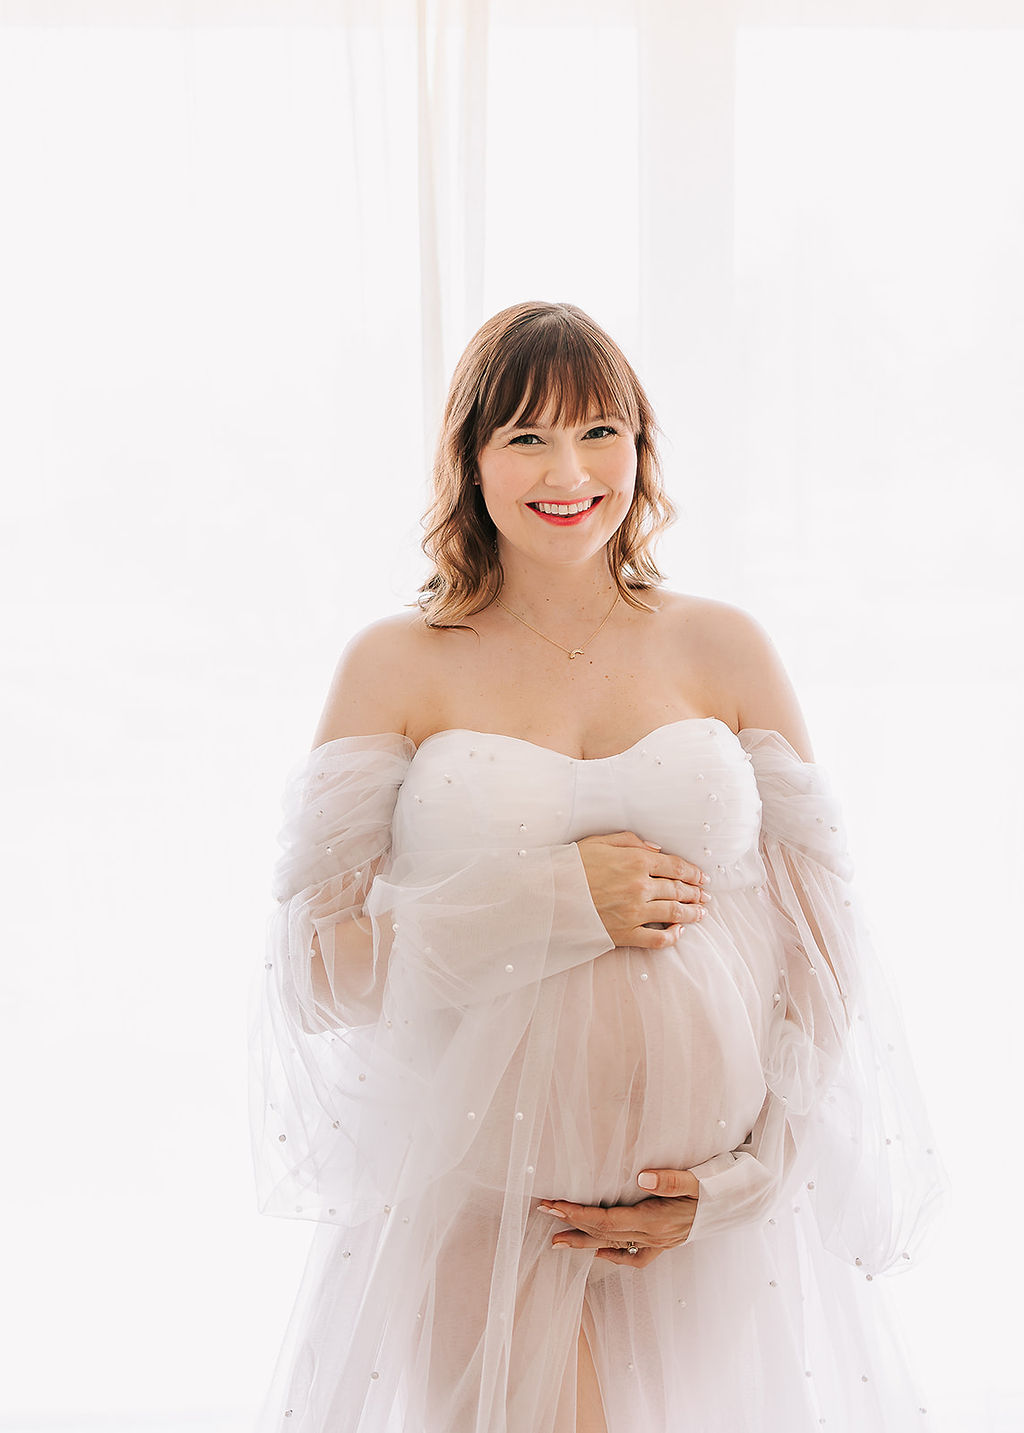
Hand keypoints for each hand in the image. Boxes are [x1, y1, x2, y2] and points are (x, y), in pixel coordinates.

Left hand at [537, 1168, 701, 1267]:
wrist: (740, 1207)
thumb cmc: (717, 1189)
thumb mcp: (696, 1180)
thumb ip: (669, 1179)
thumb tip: (640, 1177)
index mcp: (654, 1221)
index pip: (605, 1221)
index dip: (577, 1214)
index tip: (554, 1205)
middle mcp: (652, 1237)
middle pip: (603, 1234)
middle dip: (571, 1225)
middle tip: (544, 1214)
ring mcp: (658, 1243)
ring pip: (613, 1246)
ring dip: (583, 1242)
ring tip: (557, 1241)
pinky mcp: (664, 1243)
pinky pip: (634, 1256)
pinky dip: (614, 1255)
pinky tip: (600, 1253)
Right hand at [576, 832, 709, 949]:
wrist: (548, 894)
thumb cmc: (572, 865)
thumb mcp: (599, 842)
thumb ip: (631, 841)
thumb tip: (656, 850)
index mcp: (636, 861)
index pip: (675, 867)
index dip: (693, 872)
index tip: (702, 877)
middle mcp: (640, 887)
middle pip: (678, 890)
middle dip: (696, 893)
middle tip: (705, 896)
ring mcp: (634, 912)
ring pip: (674, 913)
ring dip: (692, 913)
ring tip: (700, 913)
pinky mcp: (625, 933)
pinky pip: (657, 939)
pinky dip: (672, 937)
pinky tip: (679, 933)